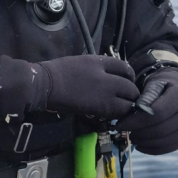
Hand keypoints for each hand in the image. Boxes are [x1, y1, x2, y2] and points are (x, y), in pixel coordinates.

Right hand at [0, 54, 138, 119]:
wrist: (46, 84)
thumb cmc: (58, 72)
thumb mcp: (82, 62)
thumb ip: (98, 68)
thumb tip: (108, 77)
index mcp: (101, 62)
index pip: (126, 68)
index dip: (129, 77)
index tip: (127, 82)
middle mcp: (107, 77)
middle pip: (131, 87)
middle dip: (132, 94)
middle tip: (126, 99)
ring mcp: (105, 93)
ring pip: (129, 102)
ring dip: (127, 106)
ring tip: (120, 109)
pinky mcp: (100, 108)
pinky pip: (118, 112)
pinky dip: (118, 115)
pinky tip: (111, 115)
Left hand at [116, 68, 177, 154]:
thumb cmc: (162, 86)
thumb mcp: (154, 84)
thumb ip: (145, 97)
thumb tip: (136, 111)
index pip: (158, 113)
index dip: (137, 121)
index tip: (121, 124)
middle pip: (161, 129)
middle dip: (139, 133)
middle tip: (123, 132)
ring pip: (165, 141)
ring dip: (144, 142)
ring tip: (130, 137)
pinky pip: (169, 148)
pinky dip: (152, 150)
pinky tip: (140, 145)